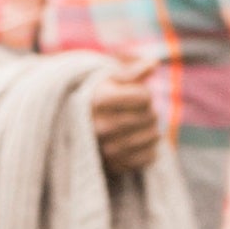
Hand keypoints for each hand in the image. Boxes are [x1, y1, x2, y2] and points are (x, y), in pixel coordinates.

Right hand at [90, 59, 161, 173]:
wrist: (75, 130)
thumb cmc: (98, 100)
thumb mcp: (110, 81)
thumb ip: (133, 72)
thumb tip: (153, 63)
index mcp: (99, 101)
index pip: (144, 96)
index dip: (145, 94)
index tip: (136, 96)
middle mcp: (101, 126)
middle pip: (149, 116)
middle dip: (150, 112)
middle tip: (141, 112)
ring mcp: (107, 148)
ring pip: (152, 137)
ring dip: (153, 130)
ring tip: (143, 127)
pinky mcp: (114, 165)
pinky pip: (149, 157)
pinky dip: (151, 150)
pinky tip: (142, 143)